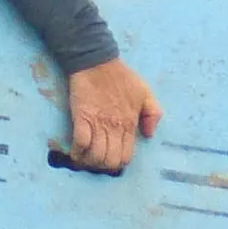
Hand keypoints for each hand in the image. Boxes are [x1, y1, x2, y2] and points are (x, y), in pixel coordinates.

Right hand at [65, 58, 162, 172]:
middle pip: (110, 160)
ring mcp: (98, 123)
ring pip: (95, 156)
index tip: (111, 160)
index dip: (118, 163)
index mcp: (130, 124)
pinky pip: (80, 142)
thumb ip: (153, 114)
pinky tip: (75, 151)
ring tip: (85, 158)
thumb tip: (148, 135)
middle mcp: (114, 127)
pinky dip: (77, 151)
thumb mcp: (145, 93)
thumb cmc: (122, 77)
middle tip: (96, 162)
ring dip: (89, 162)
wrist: (97, 61)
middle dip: (102, 166)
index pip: (126, 156)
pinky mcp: (82, 117)